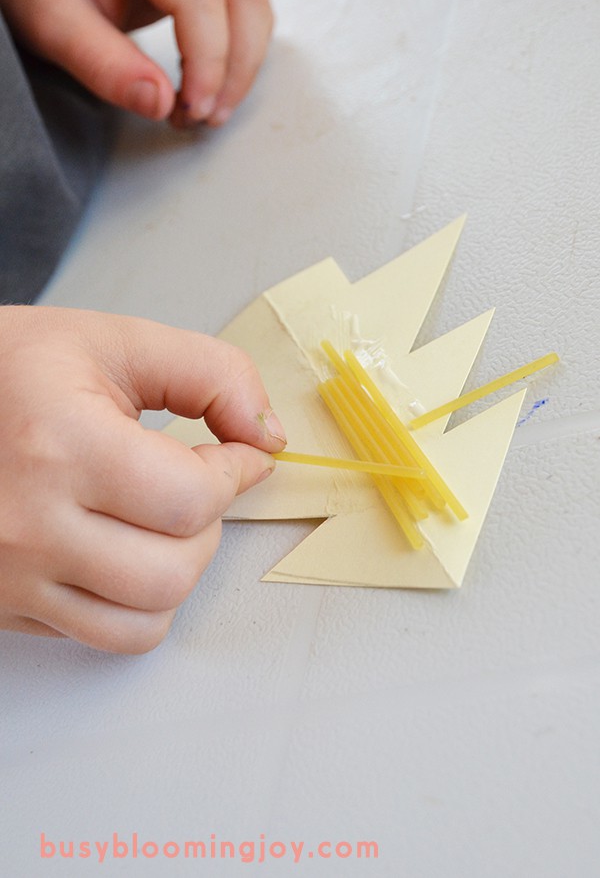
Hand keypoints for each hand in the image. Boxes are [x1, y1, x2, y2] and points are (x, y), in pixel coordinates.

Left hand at [0, 0, 272, 126]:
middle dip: (236, 67)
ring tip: (209, 104)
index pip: (200, 0)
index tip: (192, 109)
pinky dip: (238, 43)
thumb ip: (102, 62)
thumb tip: (157, 103)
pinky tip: (210, 76)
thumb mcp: (51, 18)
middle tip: (207, 116)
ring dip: (243, 58)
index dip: (207, 63)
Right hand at [0, 306, 284, 652]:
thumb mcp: (110, 341)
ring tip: (160, 520)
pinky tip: (126, 552)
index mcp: (60, 445)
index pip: (191, 498)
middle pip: (175, 568)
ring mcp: (14, 576)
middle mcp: (31, 524)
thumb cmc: (7, 372)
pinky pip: (105, 638)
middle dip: (209, 522)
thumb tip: (267, 436)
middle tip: (194, 483)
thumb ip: (210, 373)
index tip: (236, 453)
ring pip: (147, 619)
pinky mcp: (8, 605)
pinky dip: (139, 604)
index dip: (235, 471)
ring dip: (179, 568)